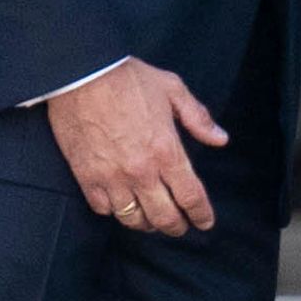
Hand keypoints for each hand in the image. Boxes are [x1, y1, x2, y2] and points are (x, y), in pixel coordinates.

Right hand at [46, 58, 227, 234]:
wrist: (80, 73)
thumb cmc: (127, 78)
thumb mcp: (172, 88)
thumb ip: (198, 117)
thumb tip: (220, 139)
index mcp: (167, 150)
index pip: (191, 196)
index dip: (201, 215)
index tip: (205, 222)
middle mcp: (142, 171)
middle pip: (165, 216)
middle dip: (177, 227)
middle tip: (180, 227)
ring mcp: (112, 177)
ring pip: (134, 219)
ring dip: (147, 224)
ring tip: (152, 221)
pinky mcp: (87, 177)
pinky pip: (104, 208)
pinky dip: (115, 211)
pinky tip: (122, 206)